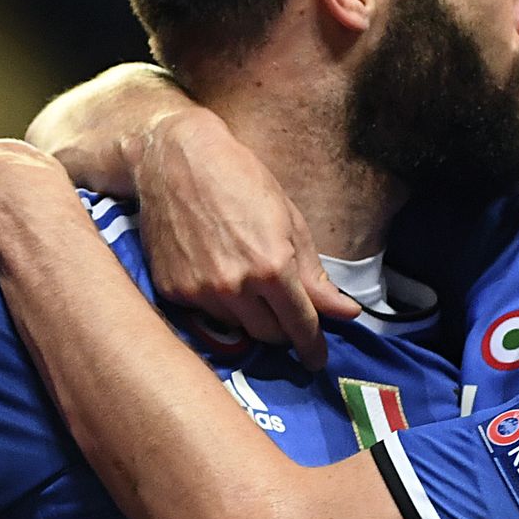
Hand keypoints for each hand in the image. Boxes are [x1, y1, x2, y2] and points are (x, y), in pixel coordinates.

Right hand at [131, 109, 360, 369]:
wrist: (174, 159)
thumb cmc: (240, 180)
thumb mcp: (289, 221)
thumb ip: (314, 276)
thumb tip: (346, 313)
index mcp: (272, 268)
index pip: (300, 325)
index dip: (313, 346)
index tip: (317, 359)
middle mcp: (235, 287)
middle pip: (270, 335)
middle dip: (284, 330)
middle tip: (286, 312)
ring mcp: (200, 292)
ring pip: (237, 328)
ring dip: (251, 317)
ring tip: (248, 281)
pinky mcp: (173, 291)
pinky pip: (205, 315)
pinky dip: (219, 304)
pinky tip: (216, 272)